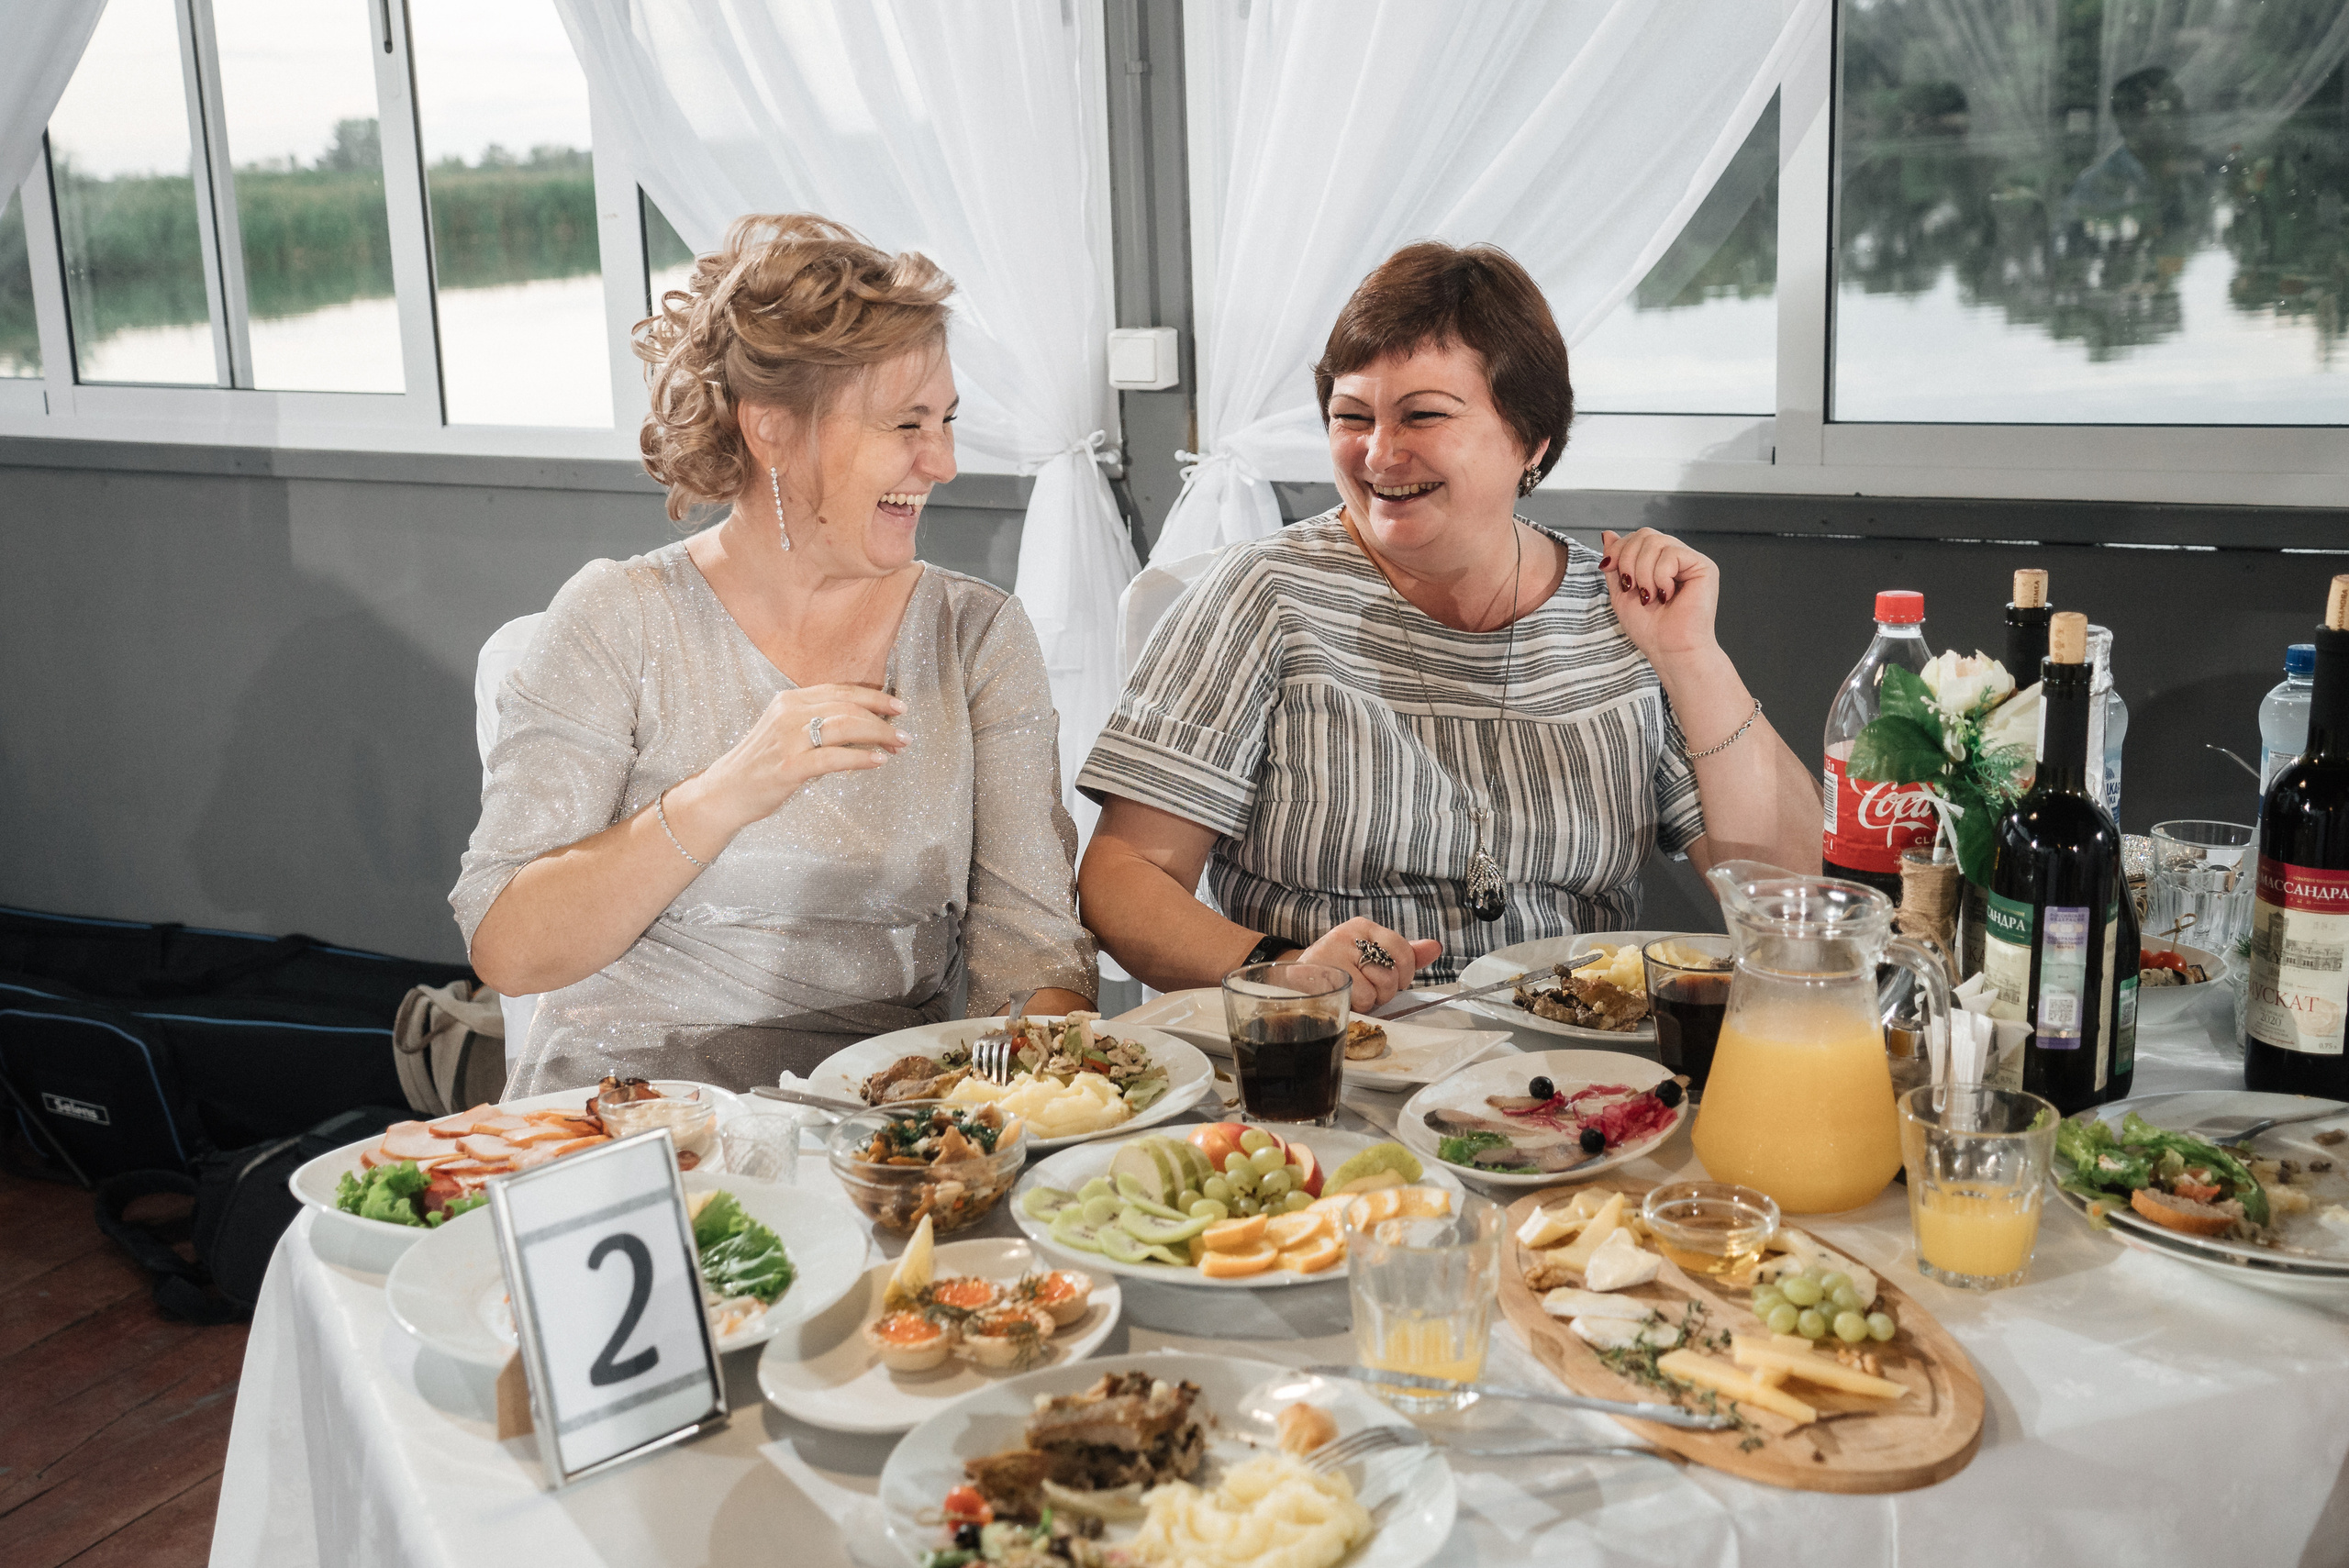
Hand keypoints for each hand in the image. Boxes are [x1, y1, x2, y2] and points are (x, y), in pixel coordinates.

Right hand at [686, 683, 909, 835]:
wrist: (725, 792)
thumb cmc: (762, 764)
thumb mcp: (787, 732)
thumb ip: (818, 723)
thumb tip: (866, 727)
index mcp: (789, 700)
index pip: (841, 691)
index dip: (874, 697)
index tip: (898, 706)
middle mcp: (789, 713)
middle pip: (848, 707)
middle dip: (882, 718)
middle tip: (903, 733)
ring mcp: (788, 739)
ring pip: (845, 727)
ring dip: (878, 735)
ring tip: (898, 745)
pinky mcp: (790, 767)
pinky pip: (834, 758)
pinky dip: (860, 758)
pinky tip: (878, 761)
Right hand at [1292, 917, 1442, 1013]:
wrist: (1296, 978)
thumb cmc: (1339, 968)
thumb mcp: (1372, 955)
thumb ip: (1404, 954)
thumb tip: (1435, 948)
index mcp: (1363, 927)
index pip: (1403, 951)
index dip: (1404, 974)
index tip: (1393, 980)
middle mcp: (1347, 935)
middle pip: (1391, 973)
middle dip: (1385, 990)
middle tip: (1367, 988)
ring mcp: (1331, 953)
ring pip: (1376, 989)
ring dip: (1369, 1000)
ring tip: (1354, 993)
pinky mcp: (1320, 974)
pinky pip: (1358, 998)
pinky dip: (1356, 1006)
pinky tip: (1343, 997)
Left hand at [1600, 529, 1719, 663]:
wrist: (1670, 651)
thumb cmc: (1649, 629)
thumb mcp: (1620, 592)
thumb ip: (1616, 563)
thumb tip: (1608, 534)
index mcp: (1659, 563)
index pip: (1637, 537)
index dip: (1619, 549)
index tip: (1609, 569)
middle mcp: (1677, 558)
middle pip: (1645, 534)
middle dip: (1627, 560)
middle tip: (1631, 588)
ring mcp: (1691, 561)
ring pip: (1656, 542)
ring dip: (1642, 572)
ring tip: (1648, 596)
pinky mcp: (1704, 567)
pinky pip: (1672, 553)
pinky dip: (1660, 576)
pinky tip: (1666, 595)